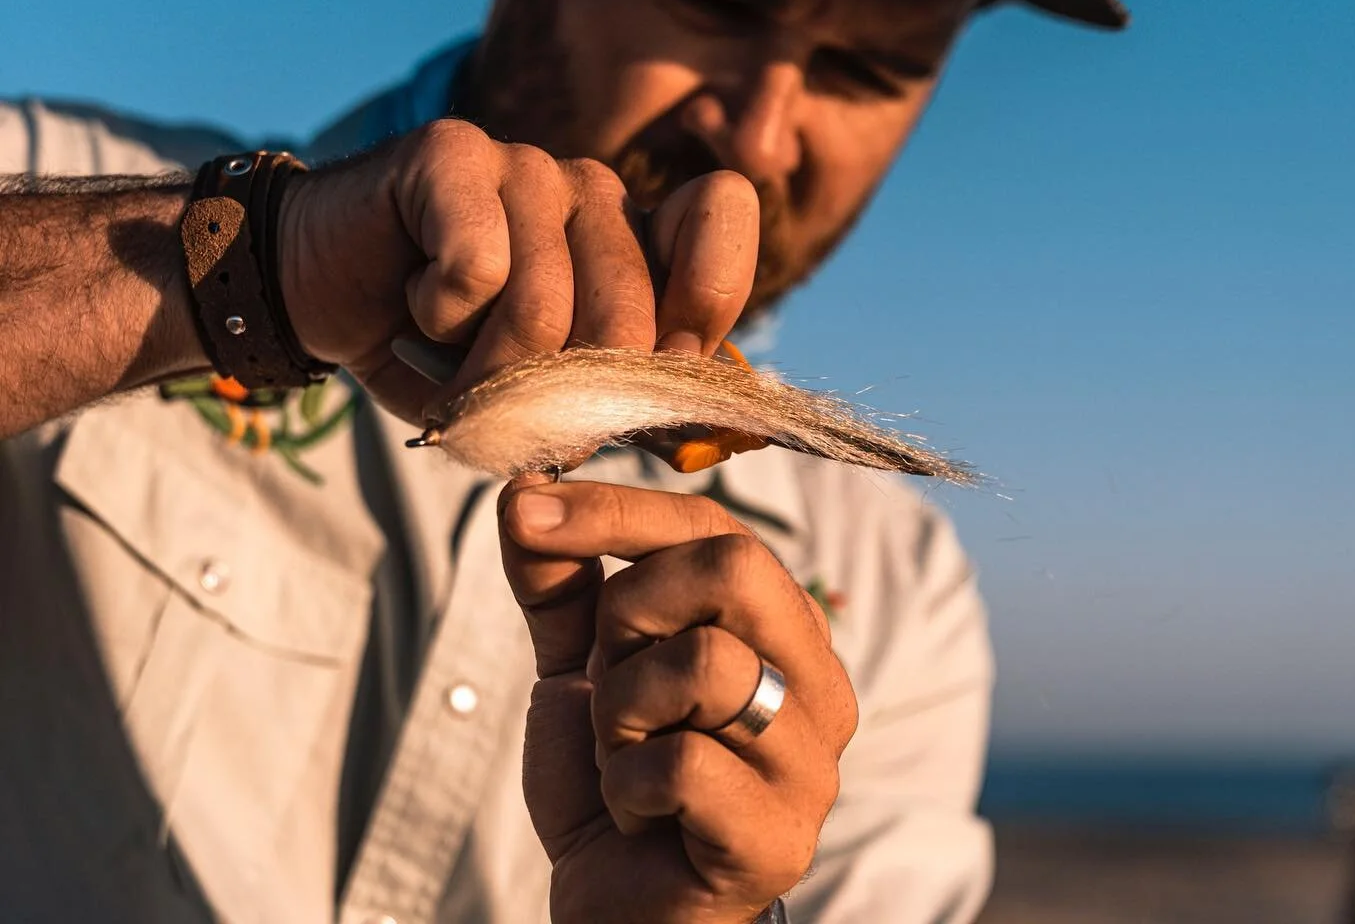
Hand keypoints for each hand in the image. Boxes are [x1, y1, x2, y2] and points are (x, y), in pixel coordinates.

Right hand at [277, 118, 758, 421]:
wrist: (318, 292)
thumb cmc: (441, 347)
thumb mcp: (543, 388)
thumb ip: (623, 395)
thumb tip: (708, 427)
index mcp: (632, 233)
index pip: (721, 211)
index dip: (704, 296)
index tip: (651, 370)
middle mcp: (592, 187)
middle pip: (626, 310)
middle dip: (562, 398)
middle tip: (506, 413)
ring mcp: (526, 163)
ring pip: (542, 305)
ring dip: (485, 377)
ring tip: (453, 373)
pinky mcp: (454, 155)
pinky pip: (477, 268)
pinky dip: (440, 318)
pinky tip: (417, 299)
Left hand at [499, 478, 857, 923]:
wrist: (617, 912)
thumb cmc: (617, 778)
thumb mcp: (579, 663)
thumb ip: (560, 579)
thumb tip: (521, 491)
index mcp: (783, 626)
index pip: (715, 526)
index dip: (616, 510)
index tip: (526, 510)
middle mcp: (816, 682)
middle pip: (735, 567)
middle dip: (633, 606)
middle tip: (609, 670)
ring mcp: (809, 764)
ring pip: (706, 664)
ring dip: (623, 709)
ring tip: (624, 754)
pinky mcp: (779, 840)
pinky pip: (685, 765)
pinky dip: (628, 785)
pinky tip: (637, 812)